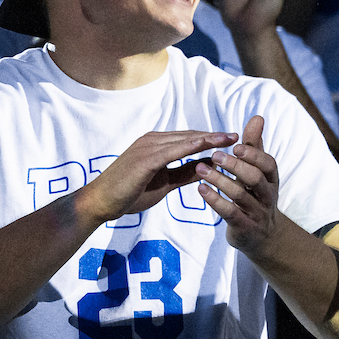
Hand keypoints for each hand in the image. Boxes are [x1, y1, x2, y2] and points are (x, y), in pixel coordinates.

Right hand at [79, 129, 238, 224]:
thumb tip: (208, 167)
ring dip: (208, 139)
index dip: (210, 139)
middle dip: (214, 136)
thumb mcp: (164, 183)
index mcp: (156, 145)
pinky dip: (190, 147)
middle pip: (190, 136)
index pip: (189, 139)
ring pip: (184, 140)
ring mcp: (147, 147)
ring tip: (230, 139)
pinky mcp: (144, 158)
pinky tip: (206, 146)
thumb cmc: (129, 194)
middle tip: (238, 135)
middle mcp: (152, 141)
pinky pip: (172, 151)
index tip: (232, 139)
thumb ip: (184, 173)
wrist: (100, 203)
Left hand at [193, 115, 285, 259]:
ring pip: (240, 195)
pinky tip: (201, 189)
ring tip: (200, 168)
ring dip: (220, 180)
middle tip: (215, 155)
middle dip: (235, 166)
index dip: (254, 155)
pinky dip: (215, 200)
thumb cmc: (255, 196)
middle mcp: (268, 195)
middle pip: (255, 179)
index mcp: (272, 179)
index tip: (236, 145)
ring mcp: (257, 212)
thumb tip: (257, 117)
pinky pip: (230, 213)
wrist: (262, 237)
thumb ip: (255, 146)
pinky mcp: (244, 226)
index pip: (268, 164)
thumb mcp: (258, 172)